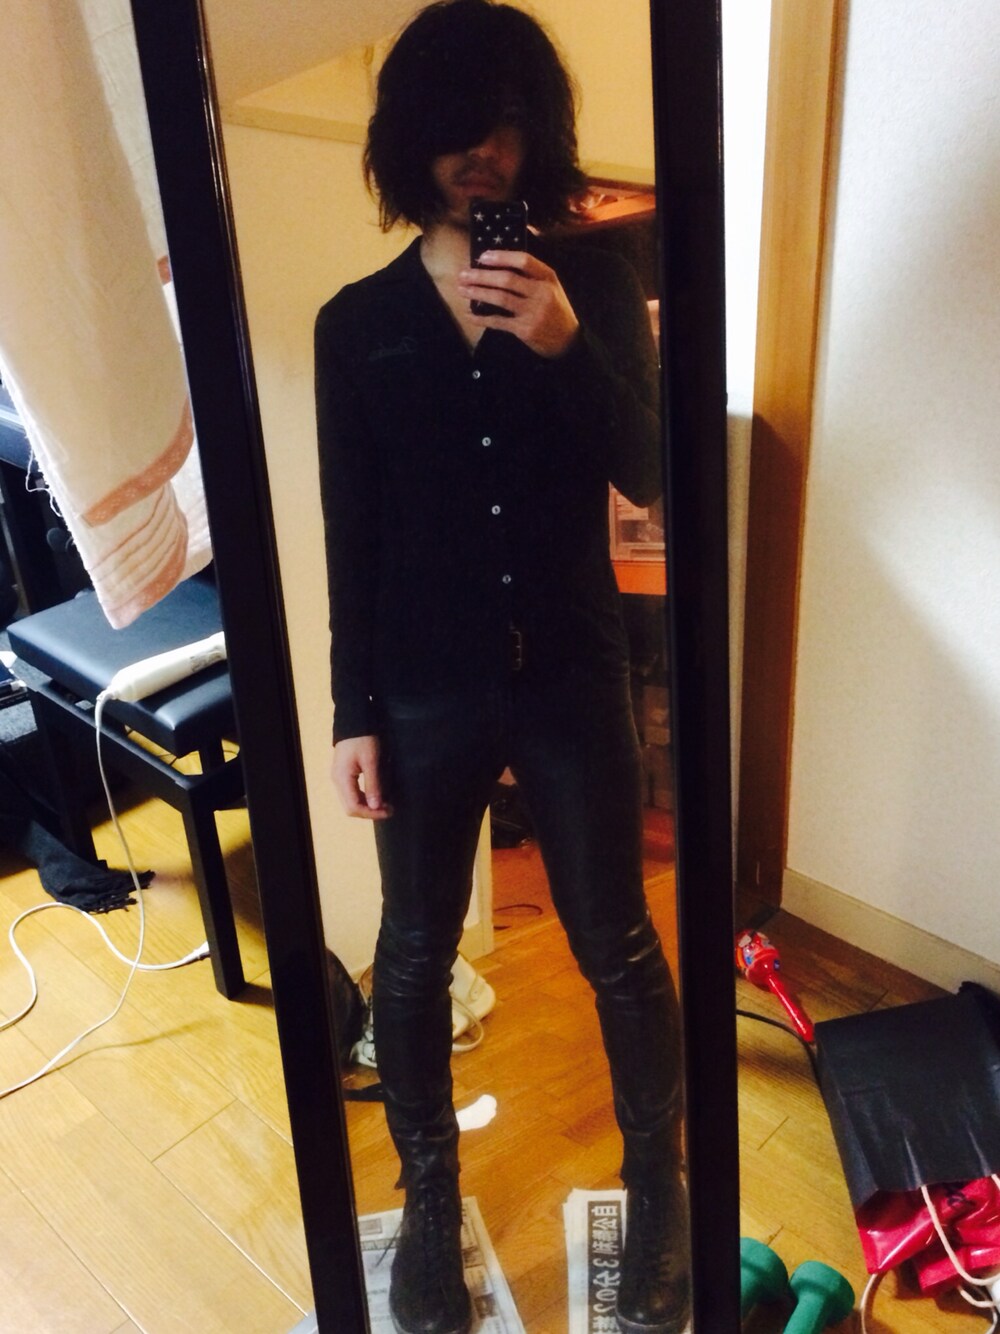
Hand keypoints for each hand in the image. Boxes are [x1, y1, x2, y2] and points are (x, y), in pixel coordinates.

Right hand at [330, 735, 392, 819]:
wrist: (354, 721)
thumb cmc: (363, 739)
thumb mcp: (371, 761)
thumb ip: (373, 785)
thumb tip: (376, 807)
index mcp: (342, 779)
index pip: (353, 807)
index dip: (371, 813)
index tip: (388, 811)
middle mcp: (337, 781)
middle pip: (350, 807)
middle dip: (370, 812)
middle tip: (389, 809)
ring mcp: (339, 778)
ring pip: (351, 801)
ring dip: (368, 806)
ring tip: (385, 804)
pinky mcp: (343, 774)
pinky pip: (352, 793)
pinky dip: (364, 798)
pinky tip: (377, 796)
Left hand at [457, 251, 579, 357]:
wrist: (568, 341)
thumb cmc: (555, 310)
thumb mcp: (551, 287)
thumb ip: (532, 275)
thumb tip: (500, 262)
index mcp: (548, 278)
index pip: (524, 260)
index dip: (501, 257)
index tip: (483, 256)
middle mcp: (541, 293)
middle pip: (507, 279)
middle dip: (481, 276)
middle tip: (463, 274)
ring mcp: (533, 312)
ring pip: (500, 298)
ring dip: (478, 293)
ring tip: (462, 289)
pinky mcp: (525, 330)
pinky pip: (498, 321)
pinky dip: (482, 318)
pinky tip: (469, 314)